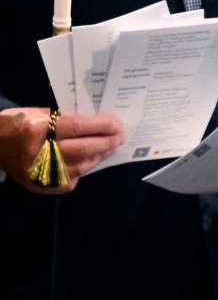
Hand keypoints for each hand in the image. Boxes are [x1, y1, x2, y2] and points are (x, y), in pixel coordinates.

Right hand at [0, 107, 123, 191]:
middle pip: (83, 148)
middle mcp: (40, 153)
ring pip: (81, 165)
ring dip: (100, 156)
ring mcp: (42, 173)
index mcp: (38, 129)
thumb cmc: (15, 124)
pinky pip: (73, 177)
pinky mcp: (43, 186)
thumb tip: (94, 123)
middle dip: (106, 142)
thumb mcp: (36, 113)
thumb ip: (63, 119)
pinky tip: (94, 159)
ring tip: (112, 147)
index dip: (101, 126)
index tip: (117, 123)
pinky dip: (85, 167)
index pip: (78, 127)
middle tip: (121, 136)